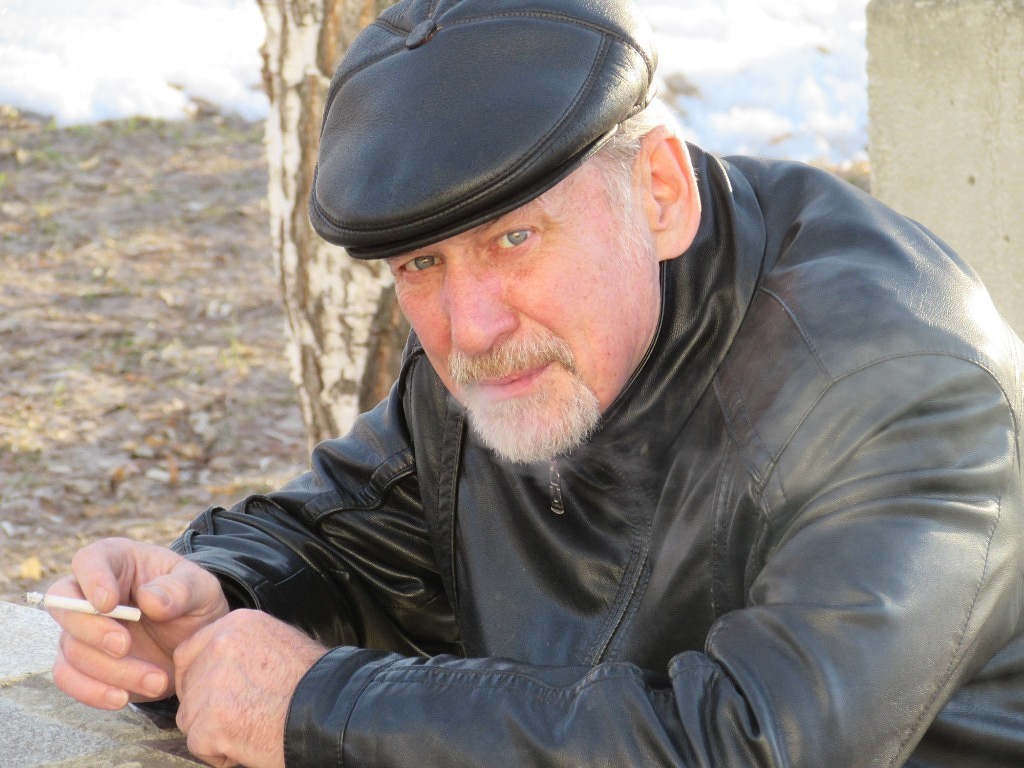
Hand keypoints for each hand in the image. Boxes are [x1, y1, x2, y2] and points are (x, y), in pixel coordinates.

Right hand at [49, 537, 229, 709]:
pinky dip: (93, 691)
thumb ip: (181, 589)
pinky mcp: (83, 663)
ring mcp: (82, 630)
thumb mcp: (201, 589)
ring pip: (72, 649)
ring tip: (156, 681)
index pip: (89, 560)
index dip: (92, 580)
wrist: (195, 640)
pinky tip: (122, 697)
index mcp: (117, 560)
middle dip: (92, 630)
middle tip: (123, 646)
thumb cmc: (194, 602)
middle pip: (64, 606)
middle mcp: (89, 593)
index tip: (110, 603)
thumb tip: (150, 600)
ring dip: (110, 669)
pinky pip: (70, 679)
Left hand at [173, 609, 326, 767]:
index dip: (196, 678)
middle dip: (205, 707)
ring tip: (251, 729)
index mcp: (236, 624)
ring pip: (190, 718)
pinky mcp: (209, 722)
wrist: (331, 712)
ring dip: (214, 731)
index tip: (212, 695)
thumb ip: (245, 648)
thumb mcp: (280, 642)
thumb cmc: (314, 683)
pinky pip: (199, 745)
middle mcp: (219, 646)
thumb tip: (222, 665)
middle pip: (189, 687)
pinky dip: (221, 753)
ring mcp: (210, 684)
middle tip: (238, 717)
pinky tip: (250, 743)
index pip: (188, 652)